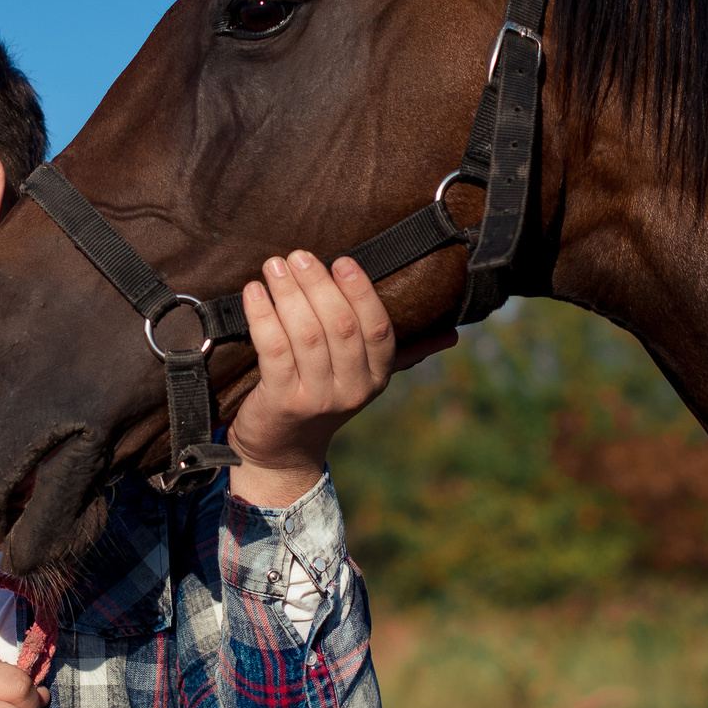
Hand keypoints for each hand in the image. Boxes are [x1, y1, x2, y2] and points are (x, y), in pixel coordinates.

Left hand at [226, 251, 457, 508]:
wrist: (282, 450)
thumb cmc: (320, 398)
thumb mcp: (362, 377)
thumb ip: (402, 352)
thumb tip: (453, 334)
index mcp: (377, 376)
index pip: (378, 328)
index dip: (361, 292)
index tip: (343, 260)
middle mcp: (352, 389)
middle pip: (340, 326)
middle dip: (318, 285)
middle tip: (299, 256)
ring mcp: (318, 398)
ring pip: (306, 334)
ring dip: (289, 294)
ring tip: (274, 266)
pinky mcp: (282, 402)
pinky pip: (273, 350)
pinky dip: (262, 316)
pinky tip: (253, 292)